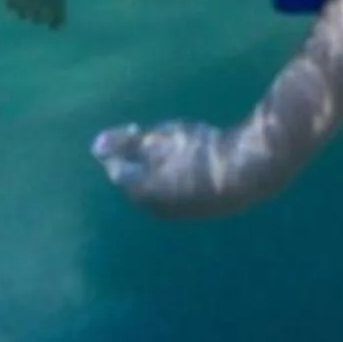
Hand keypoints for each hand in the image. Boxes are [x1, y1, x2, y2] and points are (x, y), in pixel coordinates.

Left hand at [91, 118, 289, 219]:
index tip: (134, 128)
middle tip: (150, 137)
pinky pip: (180, 192)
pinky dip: (179, 176)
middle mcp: (156, 209)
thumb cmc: (200, 151)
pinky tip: (195, 161)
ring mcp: (182, 213)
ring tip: (173, 147)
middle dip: (140, 161)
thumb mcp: (159, 139)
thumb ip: (127, 143)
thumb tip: (95, 146)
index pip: (119, 170)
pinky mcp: (203, 211)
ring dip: (161, 169)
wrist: (247, 173)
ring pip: (161, 189)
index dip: (122, 147)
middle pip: (139, 182)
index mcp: (141, 192)